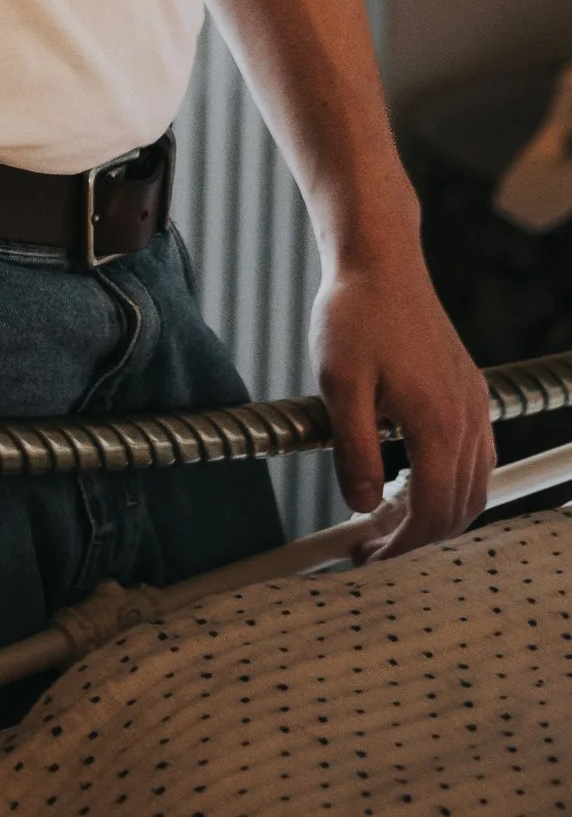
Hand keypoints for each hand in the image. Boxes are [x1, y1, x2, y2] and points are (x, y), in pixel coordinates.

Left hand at [313, 244, 491, 555]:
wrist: (380, 261)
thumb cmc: (355, 314)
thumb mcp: (340, 384)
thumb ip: (354, 451)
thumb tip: (362, 506)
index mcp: (437, 424)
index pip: (431, 511)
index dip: (400, 545)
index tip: (366, 555)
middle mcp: (467, 420)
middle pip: (460, 507)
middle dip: (419, 538)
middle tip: (373, 548)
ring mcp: (474, 405)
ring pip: (474, 485)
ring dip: (438, 513)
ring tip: (392, 523)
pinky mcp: (469, 391)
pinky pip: (476, 456)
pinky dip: (452, 483)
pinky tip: (415, 480)